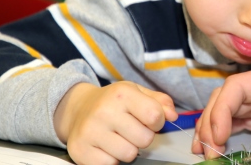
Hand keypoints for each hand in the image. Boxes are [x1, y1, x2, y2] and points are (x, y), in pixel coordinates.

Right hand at [53, 81, 177, 163]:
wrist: (77, 109)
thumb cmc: (113, 103)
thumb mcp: (137, 93)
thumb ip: (160, 102)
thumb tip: (173, 116)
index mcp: (122, 94)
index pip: (155, 116)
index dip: (157, 122)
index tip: (148, 120)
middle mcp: (104, 111)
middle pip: (145, 139)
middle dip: (143, 137)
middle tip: (130, 130)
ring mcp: (90, 132)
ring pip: (129, 154)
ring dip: (128, 149)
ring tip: (118, 138)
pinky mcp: (80, 150)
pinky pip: (110, 164)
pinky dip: (111, 158)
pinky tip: (105, 146)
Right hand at [193, 65, 250, 158]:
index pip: (242, 86)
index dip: (222, 108)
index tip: (217, 135)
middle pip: (230, 99)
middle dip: (212, 120)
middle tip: (207, 149)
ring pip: (232, 112)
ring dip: (215, 128)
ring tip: (205, 151)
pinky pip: (244, 126)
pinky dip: (227, 135)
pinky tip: (218, 149)